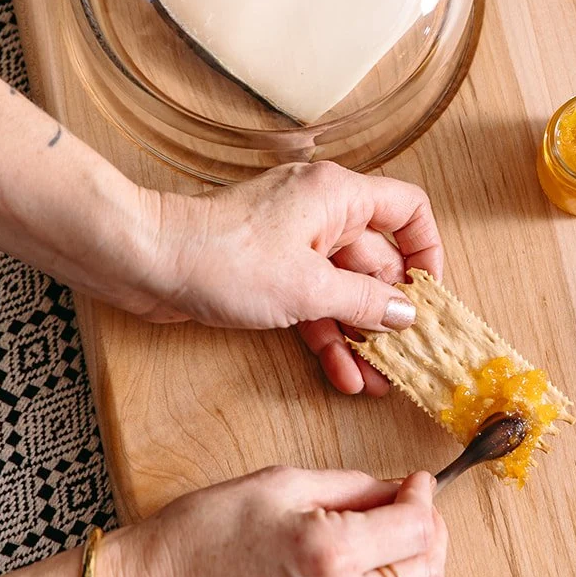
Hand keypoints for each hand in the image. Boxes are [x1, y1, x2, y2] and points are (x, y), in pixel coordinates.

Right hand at [108, 468, 446, 576]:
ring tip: (395, 551)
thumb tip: (402, 491)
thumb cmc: (202, 533)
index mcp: (330, 552)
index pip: (418, 529)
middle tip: (411, 511)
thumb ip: (352, 488)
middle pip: (427, 574)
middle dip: (430, 535)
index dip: (425, 499)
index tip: (416, 485)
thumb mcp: (280, 485)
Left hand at [140, 161, 442, 394]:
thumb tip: (406, 313)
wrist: (146, 262)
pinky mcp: (268, 271)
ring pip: (343, 289)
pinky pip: (312, 301)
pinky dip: (327, 334)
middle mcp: (319, 212)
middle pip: (376, 260)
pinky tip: (342, 374)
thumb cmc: (221, 257)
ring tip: (378, 381)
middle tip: (407, 355)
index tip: (429, 294)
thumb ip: (365, 302)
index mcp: (337, 195)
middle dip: (391, 312)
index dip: (426, 250)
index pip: (407, 209)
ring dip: (360, 334)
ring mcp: (292, 242)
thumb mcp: (308, 288)